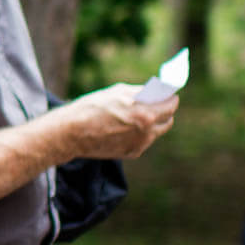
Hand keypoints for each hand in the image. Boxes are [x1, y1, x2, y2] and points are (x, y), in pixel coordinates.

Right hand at [63, 83, 178, 159]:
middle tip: (158, 104)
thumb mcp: (119, 92)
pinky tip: (125, 128)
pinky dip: (141, 133)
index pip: (171, 102)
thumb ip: (142, 92)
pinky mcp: (134, 152)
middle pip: (169, 117)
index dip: (170, 96)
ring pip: (159, 130)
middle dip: (165, 109)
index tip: (169, 94)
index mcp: (145, 110)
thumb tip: (157, 92)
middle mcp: (147, 128)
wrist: (73, 132)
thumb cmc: (93, 107)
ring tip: (139, 116)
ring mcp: (141, 142)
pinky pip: (145, 140)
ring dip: (154, 122)